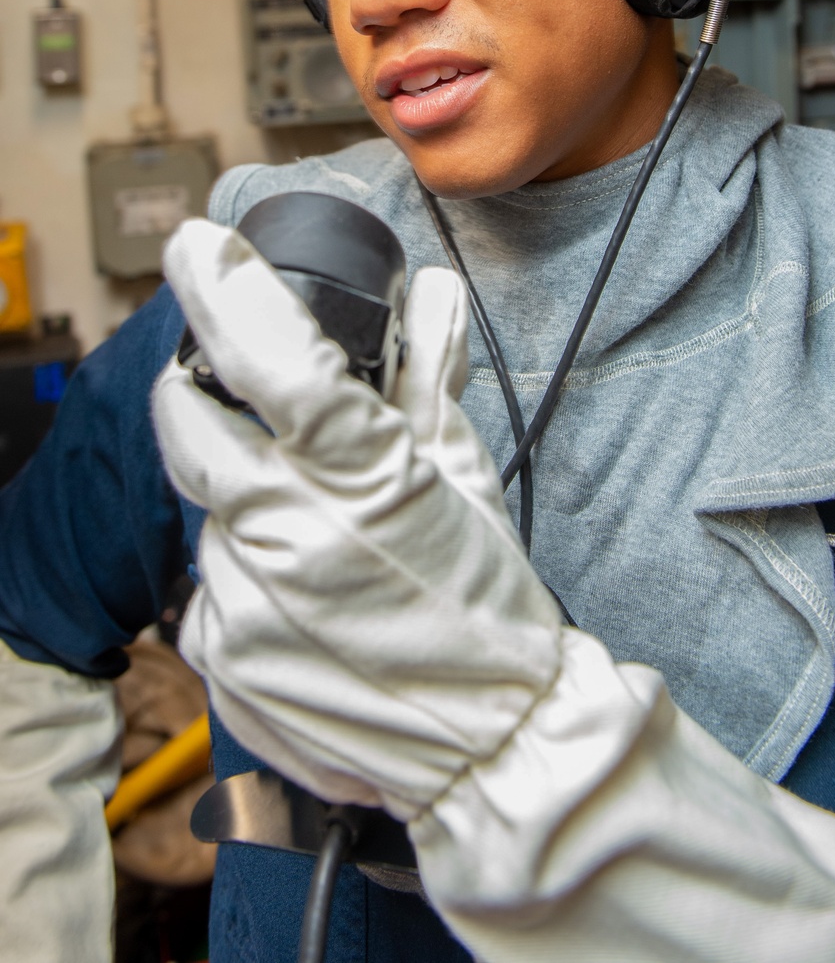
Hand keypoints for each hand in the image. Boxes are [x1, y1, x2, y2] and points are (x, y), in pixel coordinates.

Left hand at [154, 219, 562, 820]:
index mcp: (364, 477)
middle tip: (242, 404)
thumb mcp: (462, 476)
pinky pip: (208, 587)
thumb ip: (429, 374)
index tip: (198, 244)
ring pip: (208, 511)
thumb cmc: (485, 606)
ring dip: (246, 506)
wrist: (489, 742)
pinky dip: (246, 577)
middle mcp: (293, 536)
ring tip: (315, 543)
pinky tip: (303, 601)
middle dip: (202, 395)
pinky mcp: (222, 657)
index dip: (227, 289)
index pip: (278, 360)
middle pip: (191, 422)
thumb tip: (431, 294)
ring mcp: (249, 603)